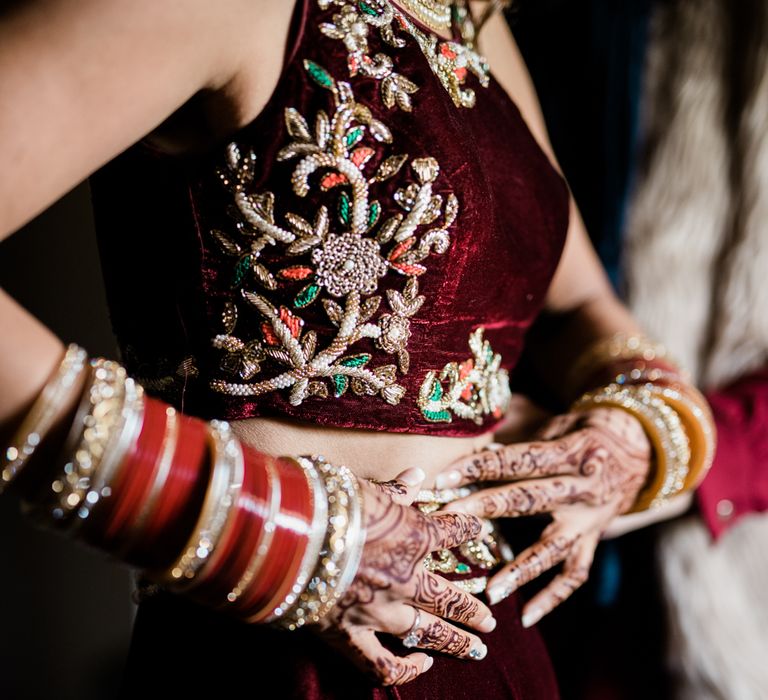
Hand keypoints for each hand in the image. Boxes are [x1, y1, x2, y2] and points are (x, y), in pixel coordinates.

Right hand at [314, 468, 496, 686]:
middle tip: (491, 619)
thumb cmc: (327, 503)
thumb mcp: (366, 488)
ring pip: (431, 632)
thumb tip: (417, 474)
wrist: (287, 535)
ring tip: (478, 649)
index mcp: (414, 536)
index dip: (468, 529)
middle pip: (451, 596)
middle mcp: (406, 577)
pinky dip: (406, 670)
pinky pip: (385, 665)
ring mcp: (381, 611)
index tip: (477, 530)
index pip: (453, 531)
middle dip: (473, 609)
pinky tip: (421, 665)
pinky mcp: (351, 635)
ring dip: (458, 642)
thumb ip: (395, 489)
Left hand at [435, 407, 650, 626]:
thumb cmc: (584, 432)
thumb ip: (521, 433)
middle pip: (529, 500)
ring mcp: (590, 520)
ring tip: (490, 591)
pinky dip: (553, 597)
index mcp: (571, 452)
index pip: (519, 460)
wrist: (642, 450)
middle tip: (448, 517)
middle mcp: (583, 489)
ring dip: (520, 570)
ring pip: (553, 547)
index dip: (479, 466)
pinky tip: (527, 617)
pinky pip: (575, 574)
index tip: (444, 476)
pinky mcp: (594, 540)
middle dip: (485, 508)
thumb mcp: (557, 422)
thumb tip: (474, 439)